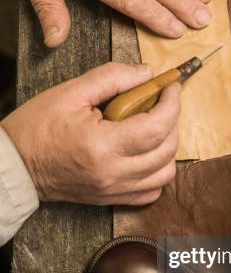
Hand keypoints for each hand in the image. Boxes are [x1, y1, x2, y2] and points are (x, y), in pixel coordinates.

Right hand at [1, 63, 180, 205]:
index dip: (172, 104)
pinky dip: (157, 172)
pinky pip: (152, 193)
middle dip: (172, 121)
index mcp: (102, 145)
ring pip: (165, 174)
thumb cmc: (37, 127)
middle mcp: (113, 173)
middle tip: (161, 102)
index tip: (171, 87)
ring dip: (168, 148)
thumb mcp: (71, 92)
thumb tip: (147, 73)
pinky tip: (147, 154)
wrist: (16, 165)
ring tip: (154, 128)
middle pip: (167, 149)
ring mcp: (115, 190)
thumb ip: (112, 77)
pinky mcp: (113, 199)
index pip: (157, 126)